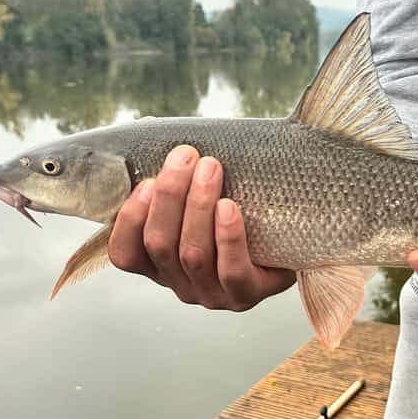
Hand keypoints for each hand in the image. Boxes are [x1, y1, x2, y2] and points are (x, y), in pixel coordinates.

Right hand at [108, 145, 295, 308]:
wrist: (292, 240)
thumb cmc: (240, 209)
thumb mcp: (201, 193)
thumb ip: (175, 170)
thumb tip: (152, 123)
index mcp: (159, 263)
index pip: (125, 253)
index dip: (130, 219)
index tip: (146, 181)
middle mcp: (180, 283)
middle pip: (160, 245)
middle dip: (170, 196)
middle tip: (186, 156)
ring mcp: (212, 294)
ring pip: (193, 254)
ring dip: (198, 206)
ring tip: (211, 168)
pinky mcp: (246, 295)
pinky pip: (231, 271)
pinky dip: (227, 236)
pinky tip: (229, 207)